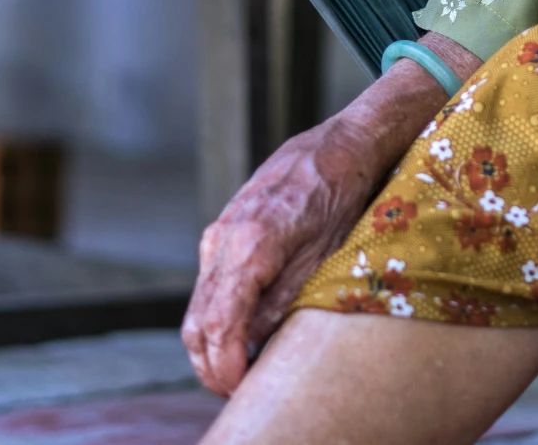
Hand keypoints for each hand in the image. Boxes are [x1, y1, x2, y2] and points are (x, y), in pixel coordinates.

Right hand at [180, 36, 476, 395]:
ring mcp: (217, 234)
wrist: (338, 147)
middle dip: (211, 365)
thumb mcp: (322, 258)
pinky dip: (216, 317)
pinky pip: (208, 285)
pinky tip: (240, 334)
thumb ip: (281, 304)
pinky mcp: (221, 232)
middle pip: (197, 322)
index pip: (219, 324)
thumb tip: (253, 349)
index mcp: (250, 246)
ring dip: (211, 345)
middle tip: (238, 390)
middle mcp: (223, 239)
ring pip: (198, 306)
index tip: (239, 389)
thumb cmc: (339, 199)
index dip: (224, 366)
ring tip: (239, 371)